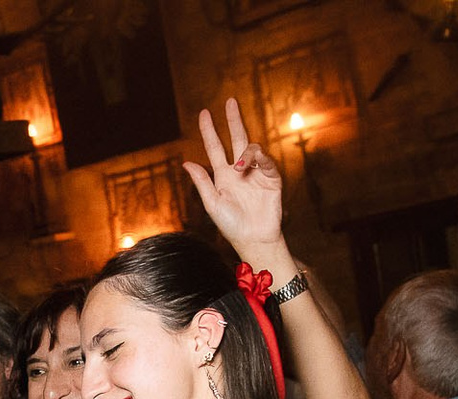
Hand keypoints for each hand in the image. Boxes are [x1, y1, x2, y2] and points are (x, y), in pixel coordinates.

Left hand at [184, 99, 285, 259]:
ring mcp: (256, 172)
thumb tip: (186, 162)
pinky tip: (250, 164)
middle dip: (233, 120)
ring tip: (238, 167)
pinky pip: (266, 161)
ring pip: (251, 148)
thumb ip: (201, 182)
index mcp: (222, 175)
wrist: (253, 239)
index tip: (204, 113)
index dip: (209, 130)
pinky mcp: (271, 178)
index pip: (214, 147)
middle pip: (236, 138)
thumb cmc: (231, 225)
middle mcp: (239, 170)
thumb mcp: (212, 203)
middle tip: (230, 101)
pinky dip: (259, 158)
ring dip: (245, 153)